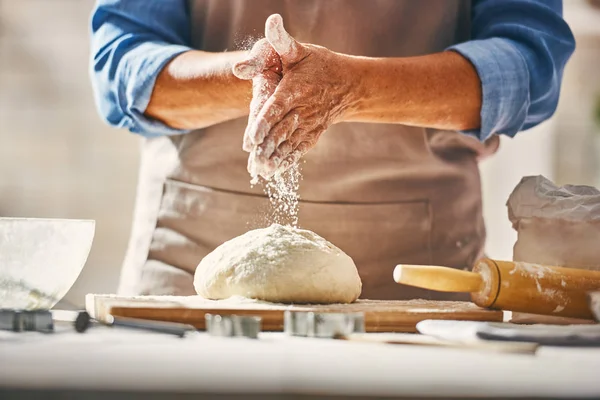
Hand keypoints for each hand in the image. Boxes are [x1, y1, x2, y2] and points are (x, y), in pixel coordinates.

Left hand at [234, 14, 356, 179]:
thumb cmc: (318, 64)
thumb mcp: (299, 49)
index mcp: (295, 89)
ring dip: (274, 158)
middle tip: (251, 160)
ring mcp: (309, 125)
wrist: (348, 84)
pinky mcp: (313, 134)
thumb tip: (272, 21)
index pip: (277, 108)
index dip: (264, 123)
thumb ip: (281, 39)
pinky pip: (299, 150)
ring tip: (260, 171)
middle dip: (265, 146)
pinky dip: (287, 161)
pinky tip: (274, 172)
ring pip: (289, 144)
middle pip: (281, 130)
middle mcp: (302, 109)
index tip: (251, 137)